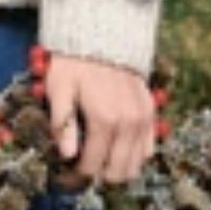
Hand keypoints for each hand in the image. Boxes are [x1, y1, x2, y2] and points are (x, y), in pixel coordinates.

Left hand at [43, 52, 155, 188]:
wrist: (102, 35)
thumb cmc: (74, 62)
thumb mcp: (58, 89)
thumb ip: (63, 124)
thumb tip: (67, 155)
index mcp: (104, 120)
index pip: (93, 165)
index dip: (77, 174)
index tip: (66, 172)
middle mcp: (128, 123)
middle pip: (117, 171)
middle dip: (98, 174)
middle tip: (83, 165)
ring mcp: (144, 118)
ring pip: (136, 165)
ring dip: (117, 167)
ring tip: (99, 158)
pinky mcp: (152, 111)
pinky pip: (149, 148)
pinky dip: (134, 154)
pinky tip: (118, 146)